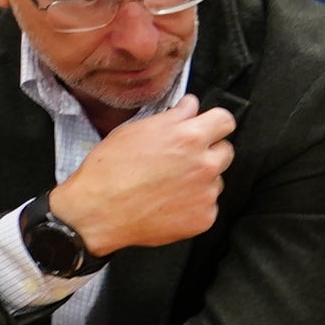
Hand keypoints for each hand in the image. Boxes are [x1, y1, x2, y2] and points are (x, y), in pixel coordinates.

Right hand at [49, 97, 235, 253]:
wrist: (98, 212)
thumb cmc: (110, 169)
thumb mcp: (135, 130)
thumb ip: (172, 117)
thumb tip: (191, 106)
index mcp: (189, 137)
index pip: (225, 120)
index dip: (213, 123)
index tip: (204, 128)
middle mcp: (205, 164)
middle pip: (226, 150)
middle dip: (208, 151)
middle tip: (181, 159)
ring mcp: (206, 193)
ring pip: (216, 180)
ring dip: (200, 180)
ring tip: (168, 185)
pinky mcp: (204, 218)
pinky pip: (208, 205)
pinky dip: (193, 204)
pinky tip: (168, 204)